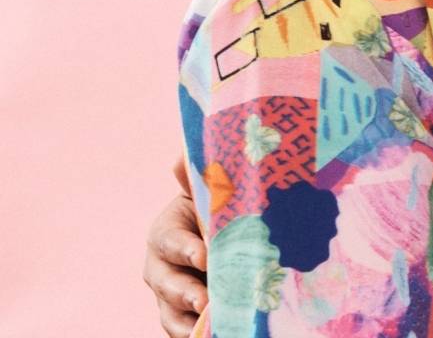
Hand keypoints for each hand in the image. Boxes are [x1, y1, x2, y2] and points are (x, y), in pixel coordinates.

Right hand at [143, 158, 207, 337]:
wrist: (227, 236)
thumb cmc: (217, 212)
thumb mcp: (209, 194)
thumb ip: (199, 178)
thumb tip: (181, 156)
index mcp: (166, 232)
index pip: (169, 240)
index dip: (185, 249)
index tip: (204, 256)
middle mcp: (161, 266)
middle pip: (166, 282)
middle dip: (186, 292)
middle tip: (207, 301)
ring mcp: (170, 295)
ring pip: (171, 312)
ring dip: (189, 320)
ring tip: (213, 321)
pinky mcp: (182, 317)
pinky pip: (182, 331)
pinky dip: (194, 335)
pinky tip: (215, 333)